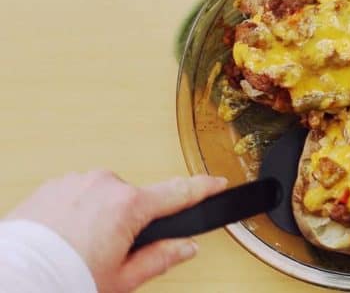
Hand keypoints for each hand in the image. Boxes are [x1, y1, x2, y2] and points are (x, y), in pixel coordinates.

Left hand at [4, 170, 227, 292]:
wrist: (12, 279)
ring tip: (82, 247)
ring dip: (102, 216)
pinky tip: (66, 236)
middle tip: (113, 252)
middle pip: (136, 200)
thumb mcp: (122, 279)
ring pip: (105, 197)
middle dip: (131, 221)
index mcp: (128, 206)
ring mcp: (77, 181)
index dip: (202, 188)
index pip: (178, 192)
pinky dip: (78, 212)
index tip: (217, 182)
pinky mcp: (54, 184)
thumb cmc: (63, 280)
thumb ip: (160, 257)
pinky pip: (79, 194)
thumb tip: (186, 247)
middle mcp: (104, 184)